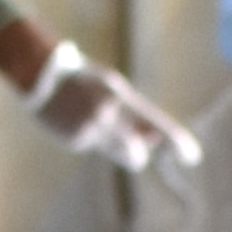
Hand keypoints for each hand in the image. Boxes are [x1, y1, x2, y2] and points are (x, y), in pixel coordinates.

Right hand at [23, 45, 204, 172]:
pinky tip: (74, 119)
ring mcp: (90, 130)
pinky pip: (93, 145)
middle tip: (137, 150)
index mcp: (120, 96)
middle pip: (137, 153)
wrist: (39, 74)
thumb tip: (153, 140)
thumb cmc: (82, 78)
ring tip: (94, 120)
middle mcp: (107, 115)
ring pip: (117, 152)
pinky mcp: (75, 140)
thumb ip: (131, 114)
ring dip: (116, 146)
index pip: (156, 122)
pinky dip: (89, 137)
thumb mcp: (110, 88)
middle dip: (139, 154)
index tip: (193, 156)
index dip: (177, 141)